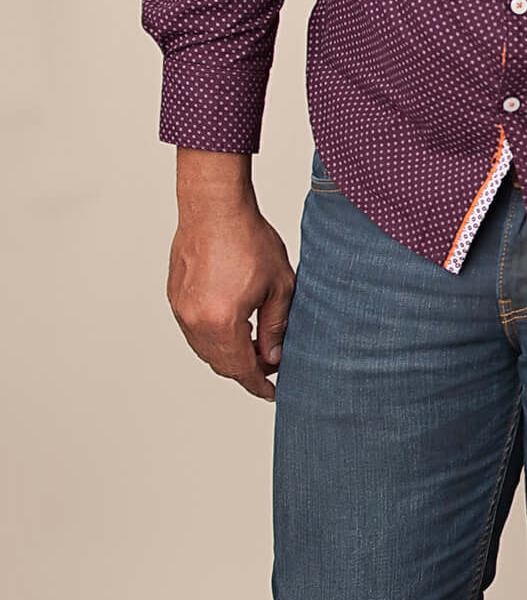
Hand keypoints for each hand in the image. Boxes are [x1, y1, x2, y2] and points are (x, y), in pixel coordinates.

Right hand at [168, 151, 295, 401]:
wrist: (213, 206)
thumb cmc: (247, 238)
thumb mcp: (279, 286)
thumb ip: (276, 327)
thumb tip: (273, 358)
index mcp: (221, 320)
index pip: (241, 368)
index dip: (258, 384)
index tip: (272, 393)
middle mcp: (195, 319)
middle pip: (220, 363)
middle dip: (245, 371)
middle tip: (269, 369)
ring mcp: (181, 308)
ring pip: (205, 349)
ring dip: (229, 356)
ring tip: (256, 350)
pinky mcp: (175, 296)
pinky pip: (194, 331)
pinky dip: (214, 339)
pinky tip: (235, 330)